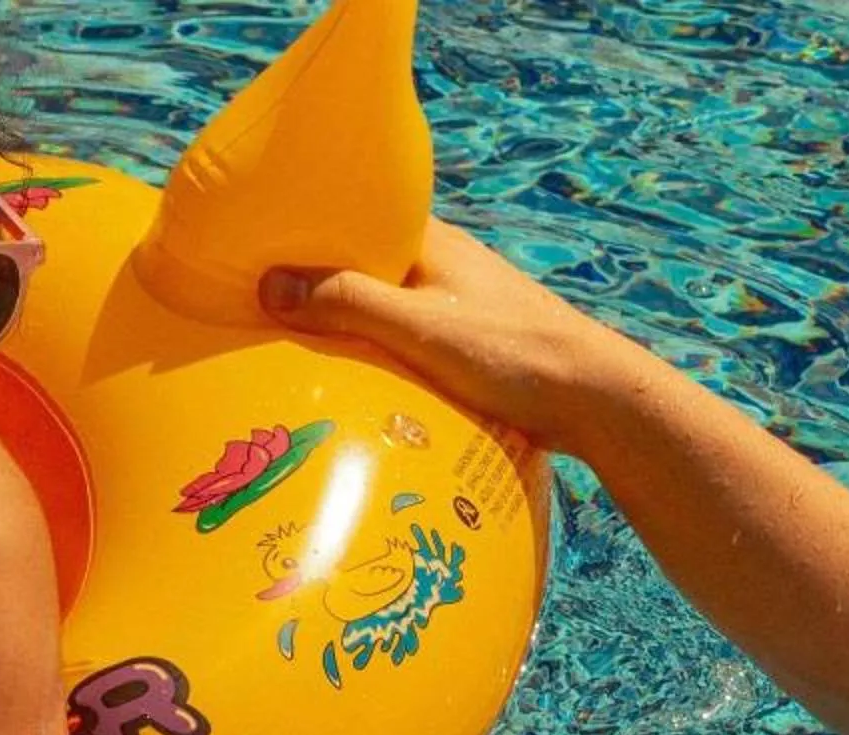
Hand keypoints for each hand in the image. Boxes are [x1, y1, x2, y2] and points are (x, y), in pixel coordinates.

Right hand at [260, 220, 642, 455]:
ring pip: (385, 311)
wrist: (593, 398)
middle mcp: (443, 265)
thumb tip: (268, 283)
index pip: (353, 220)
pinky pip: (405, 344)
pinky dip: (377, 359)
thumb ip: (346, 304)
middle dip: (318, 290)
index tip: (255, 256)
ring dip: (349, 331)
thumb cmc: (511, 352)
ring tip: (295, 356)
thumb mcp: (418, 328)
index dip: (305, 235)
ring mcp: (457, 306)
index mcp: (431, 241)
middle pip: (363, 269)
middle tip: (259, 315)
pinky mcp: (469, 346)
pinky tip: (355, 388)